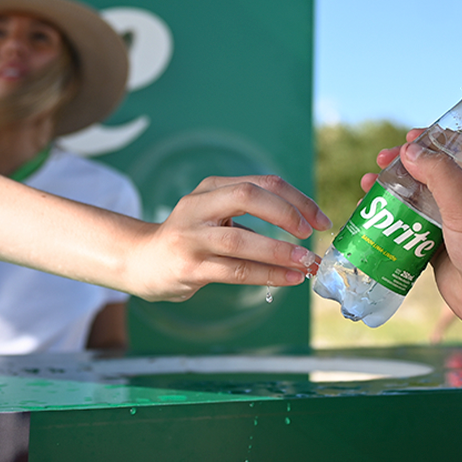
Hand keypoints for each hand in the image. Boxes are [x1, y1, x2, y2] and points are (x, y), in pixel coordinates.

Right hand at [122, 175, 328, 301]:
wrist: (142, 261)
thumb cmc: (191, 236)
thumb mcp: (214, 211)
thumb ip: (249, 209)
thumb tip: (304, 222)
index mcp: (211, 187)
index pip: (260, 182)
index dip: (296, 199)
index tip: (320, 219)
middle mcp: (199, 207)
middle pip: (247, 196)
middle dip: (286, 214)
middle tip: (311, 234)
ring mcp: (192, 238)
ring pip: (241, 240)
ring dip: (280, 251)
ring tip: (306, 262)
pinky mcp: (190, 267)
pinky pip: (236, 272)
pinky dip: (267, 275)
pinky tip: (289, 279)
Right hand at [365, 133, 461, 340]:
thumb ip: (441, 175)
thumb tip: (410, 149)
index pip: (461, 147)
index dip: (434, 138)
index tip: (408, 138)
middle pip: (432, 171)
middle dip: (404, 165)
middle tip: (380, 161)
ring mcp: (454, 225)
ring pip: (417, 199)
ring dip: (392, 191)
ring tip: (367, 185)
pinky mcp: (437, 248)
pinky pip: (410, 227)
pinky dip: (391, 219)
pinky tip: (371, 216)